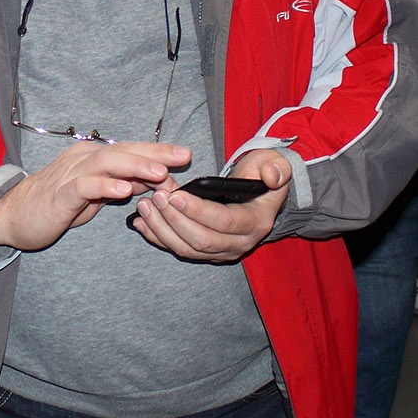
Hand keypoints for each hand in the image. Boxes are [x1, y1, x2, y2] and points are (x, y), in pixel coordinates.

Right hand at [0, 141, 187, 251]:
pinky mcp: (60, 193)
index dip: (158, 151)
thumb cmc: (55, 205)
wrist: (13, 215)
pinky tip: (124, 190)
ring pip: (107, 163)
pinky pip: (85, 186)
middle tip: (182, 156)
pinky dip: (105, 186)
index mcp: (93, 158)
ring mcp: (71, 174)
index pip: (130, 150)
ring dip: (136, 167)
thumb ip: (122, 184)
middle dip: (155, 154)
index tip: (184, 154)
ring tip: (159, 174)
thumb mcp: (95, 195)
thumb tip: (153, 180)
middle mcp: (83, 159)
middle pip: (124, 151)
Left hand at [127, 149, 290, 263]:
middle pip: (201, 240)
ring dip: (162, 229)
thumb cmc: (262, 175)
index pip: (223, 222)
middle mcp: (240, 242)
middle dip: (174, 219)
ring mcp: (223, 251)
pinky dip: (158, 238)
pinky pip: (179, 250)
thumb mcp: (274, 164)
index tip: (174, 195)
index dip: (197, 211)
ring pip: (187, 249)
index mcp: (256, 222)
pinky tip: (141, 223)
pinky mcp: (207, 253)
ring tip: (145, 206)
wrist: (260, 194)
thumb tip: (271, 178)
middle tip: (156, 197)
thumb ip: (276, 168)